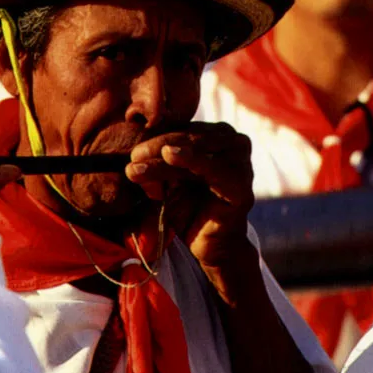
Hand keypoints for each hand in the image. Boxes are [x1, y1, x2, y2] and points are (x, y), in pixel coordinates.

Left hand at [125, 122, 253, 268]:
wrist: (209, 245)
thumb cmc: (187, 207)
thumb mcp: (166, 181)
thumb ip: (155, 165)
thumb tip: (133, 159)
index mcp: (216, 135)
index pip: (183, 128)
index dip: (155, 135)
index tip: (130, 148)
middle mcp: (233, 142)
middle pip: (189, 135)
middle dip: (157, 144)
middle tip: (132, 155)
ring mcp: (242, 162)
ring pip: (197, 148)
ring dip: (165, 153)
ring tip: (139, 159)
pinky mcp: (242, 185)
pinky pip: (214, 168)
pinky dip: (191, 159)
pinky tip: (171, 154)